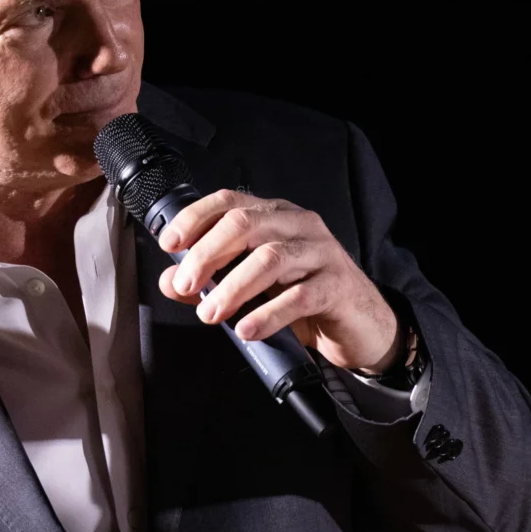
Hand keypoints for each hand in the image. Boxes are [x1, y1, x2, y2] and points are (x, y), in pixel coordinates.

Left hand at [155, 190, 398, 373]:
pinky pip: (300, 296)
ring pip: (270, 258)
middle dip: (207, 255)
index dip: (194, 219)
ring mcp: (321, 252)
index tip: (169, 245)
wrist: (361, 325)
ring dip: (233, 287)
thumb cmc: (302, 297)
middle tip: (185, 286)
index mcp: (274, 215)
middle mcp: (298, 225)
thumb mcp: (252, 287)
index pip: (228, 202)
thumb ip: (211, 281)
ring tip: (210, 313)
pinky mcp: (337, 285)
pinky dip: (268, 314)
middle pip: (245, 224)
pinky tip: (247, 330)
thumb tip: (170, 282)